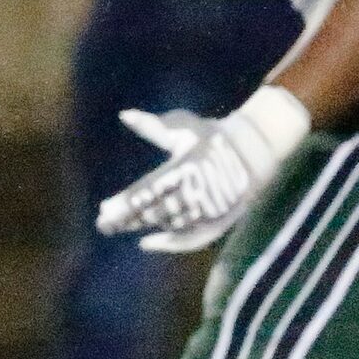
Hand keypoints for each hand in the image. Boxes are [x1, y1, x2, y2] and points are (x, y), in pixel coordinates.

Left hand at [96, 88, 308, 254]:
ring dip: (143, 227)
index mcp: (186, 167)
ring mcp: (209, 210)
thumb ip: (153, 125)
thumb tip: (124, 115)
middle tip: (103, 224)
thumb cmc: (213, 136)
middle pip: (154, 212)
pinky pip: (191, 239)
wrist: (255, 152)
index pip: (147, 192)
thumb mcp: (185, 126)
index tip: (103, 209)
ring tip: (121, 227)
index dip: (123, 204)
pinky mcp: (219, 222)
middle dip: (127, 219)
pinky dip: (168, 244)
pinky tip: (146, 243)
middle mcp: (197, 192)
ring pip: (169, 225)